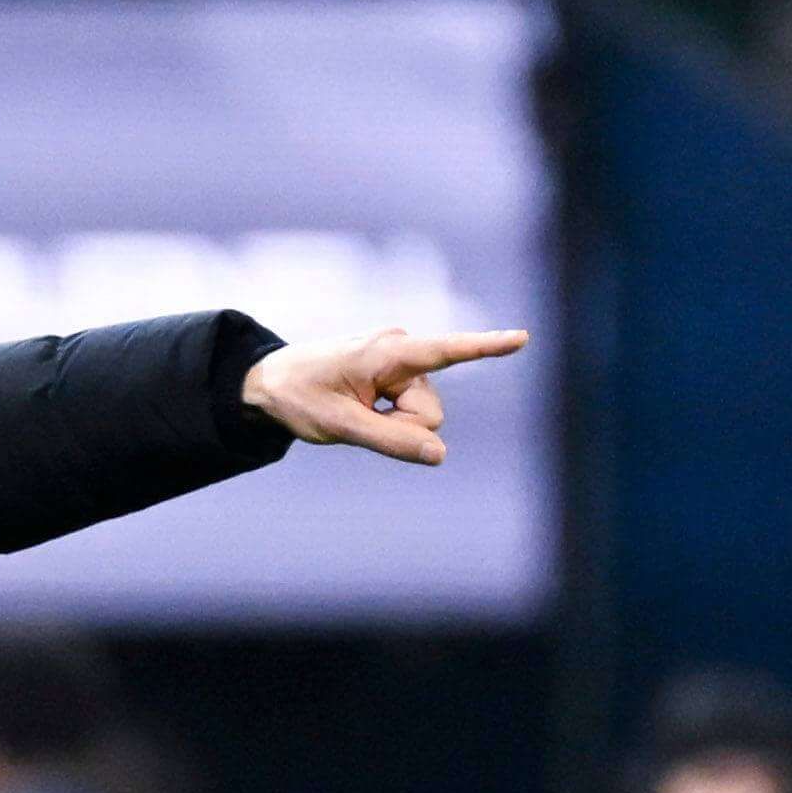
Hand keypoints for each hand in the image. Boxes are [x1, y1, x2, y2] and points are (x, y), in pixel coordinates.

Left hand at [243, 324, 529, 467]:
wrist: (270, 381)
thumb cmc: (301, 397)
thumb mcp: (341, 426)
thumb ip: (391, 441)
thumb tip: (439, 455)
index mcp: (388, 352)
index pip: (446, 351)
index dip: (486, 348)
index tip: (521, 337)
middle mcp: (402, 349)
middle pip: (431, 413)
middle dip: (402, 427)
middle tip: (356, 417)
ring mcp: (400, 362)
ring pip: (422, 417)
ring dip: (392, 424)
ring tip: (353, 408)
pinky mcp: (397, 373)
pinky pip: (409, 411)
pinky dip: (389, 418)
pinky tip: (361, 406)